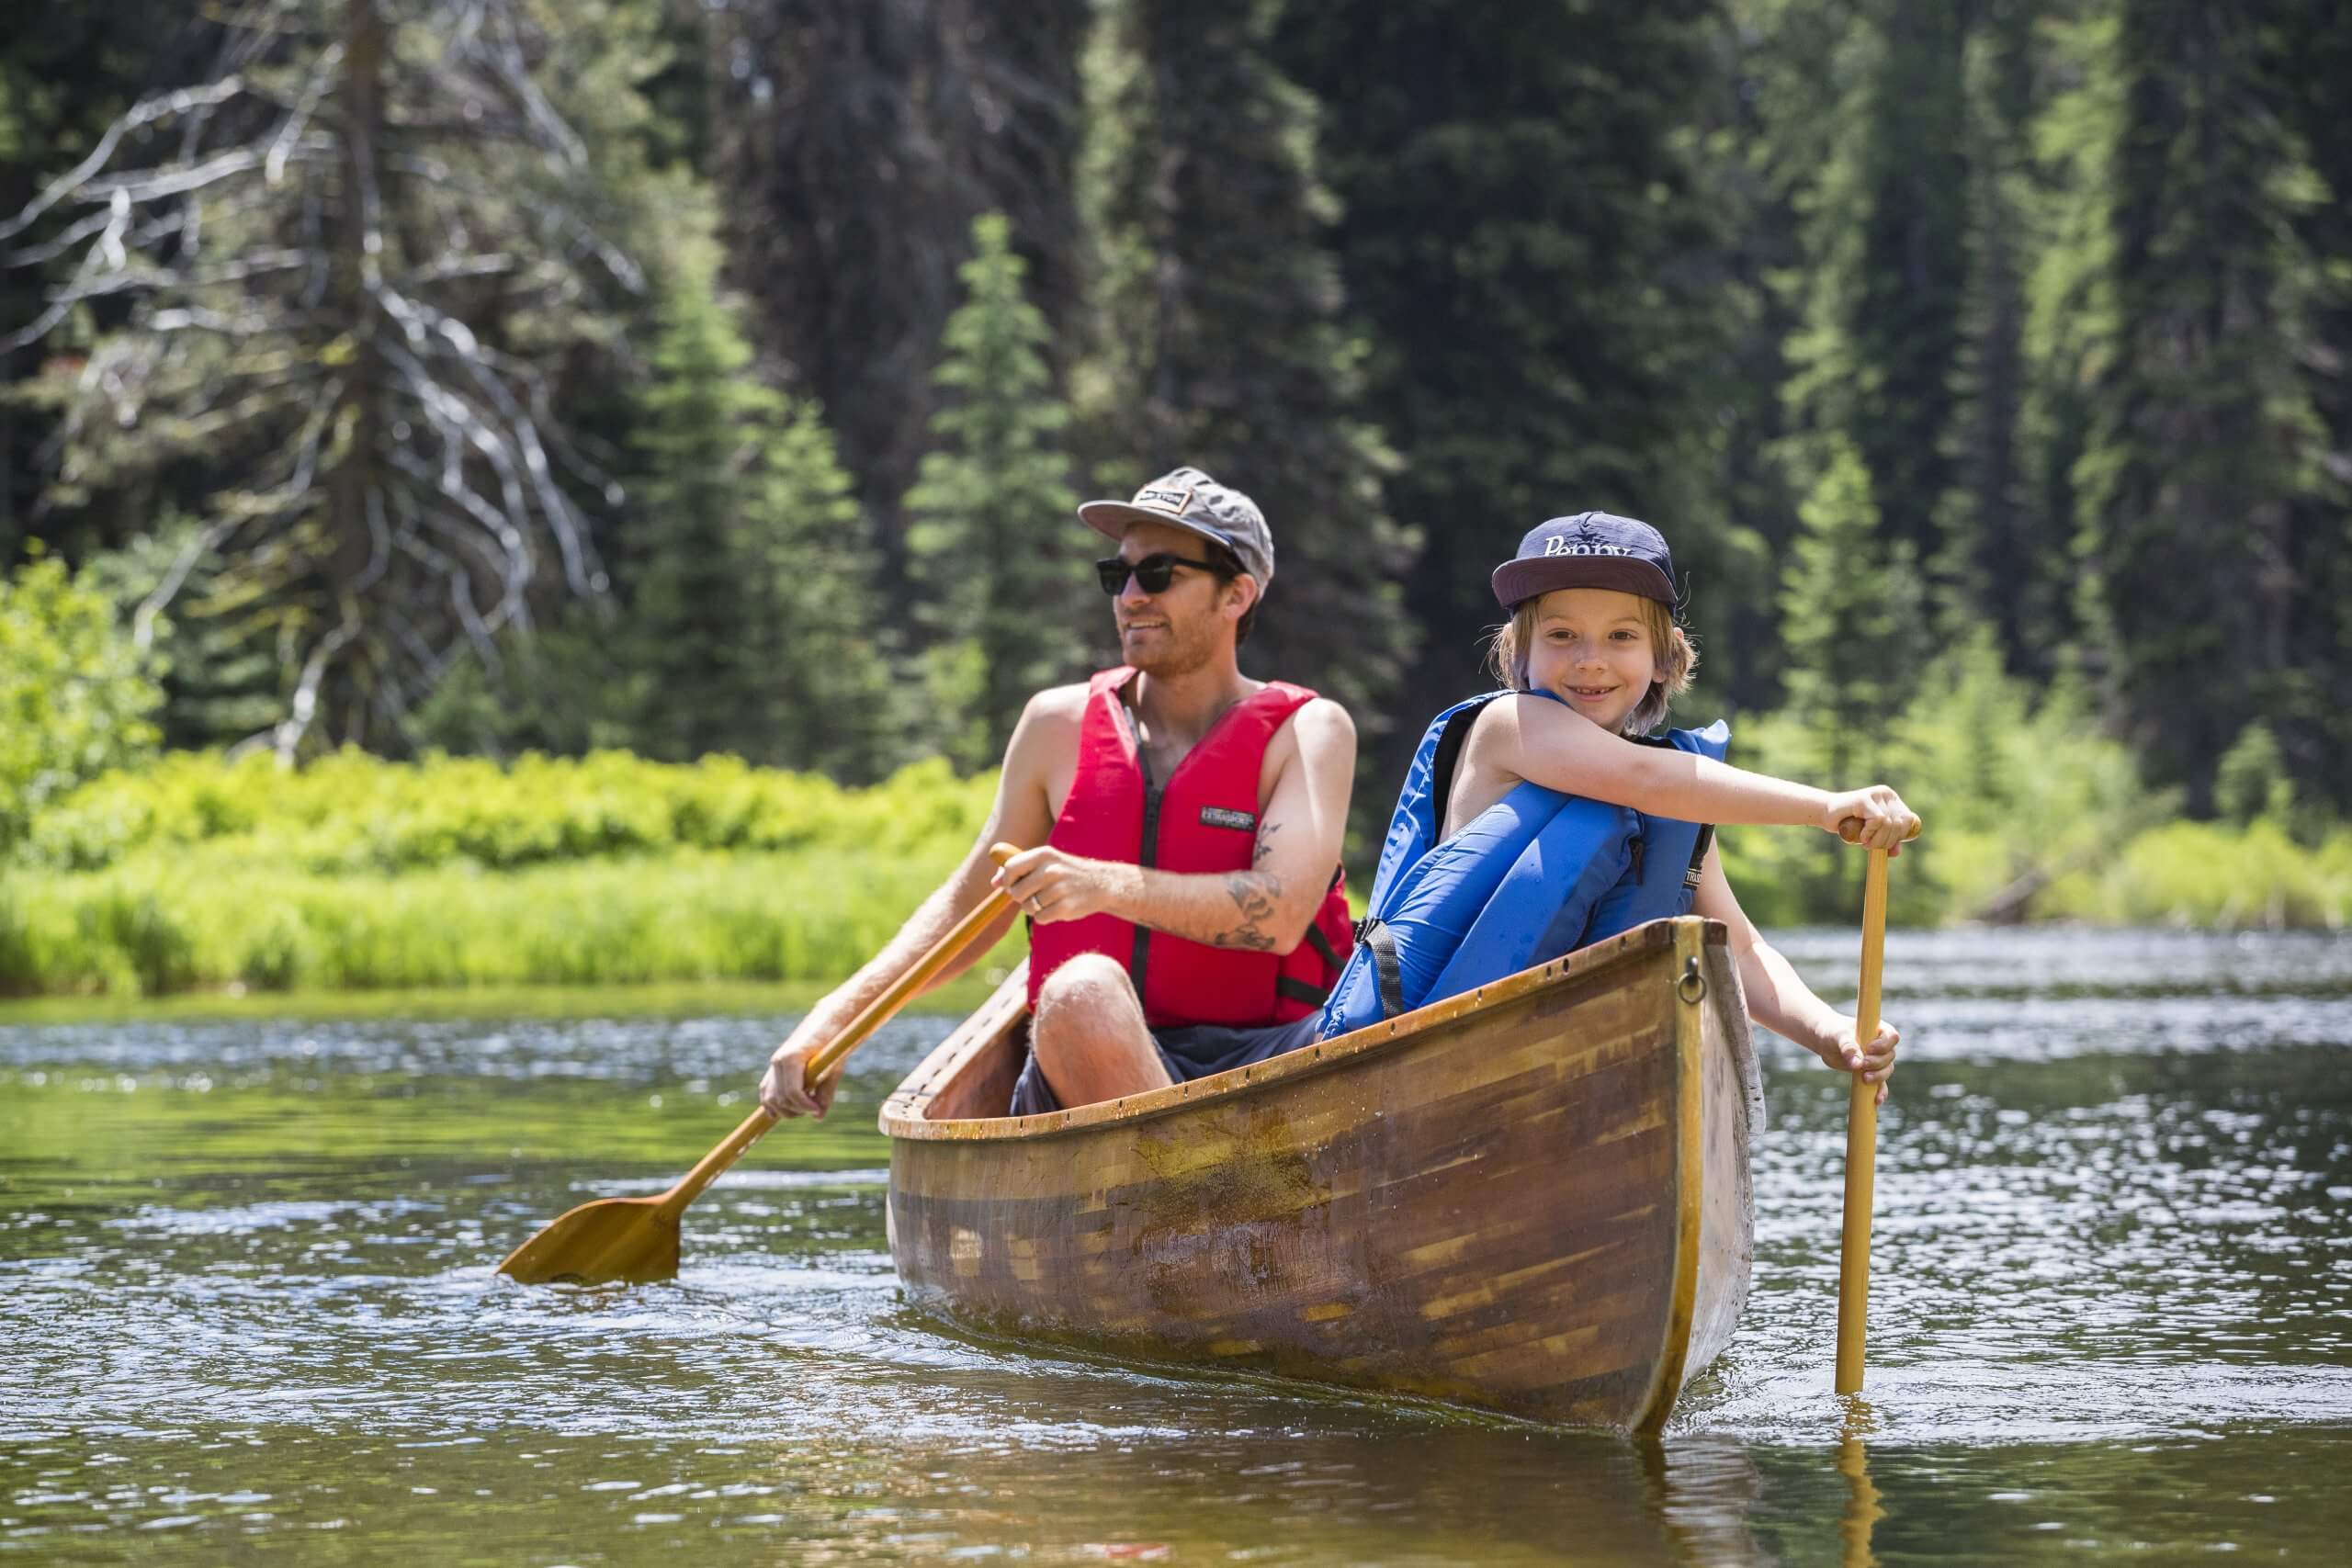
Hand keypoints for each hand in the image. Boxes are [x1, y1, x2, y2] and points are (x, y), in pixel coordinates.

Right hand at [758, 1022, 840, 1119]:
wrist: (824, 1025)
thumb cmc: (832, 1045)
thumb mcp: (834, 1069)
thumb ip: (826, 1094)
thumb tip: (818, 1117)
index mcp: (792, 1058)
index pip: (792, 1092)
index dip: (805, 1106)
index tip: (817, 1110)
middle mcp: (778, 1062)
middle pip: (781, 1099)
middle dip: (798, 1109)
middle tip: (816, 1108)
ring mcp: (773, 1066)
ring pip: (771, 1100)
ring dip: (788, 1110)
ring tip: (807, 1105)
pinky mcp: (773, 1071)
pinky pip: (767, 1094)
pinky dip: (775, 1106)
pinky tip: (790, 1110)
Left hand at [996, 845, 1132, 924]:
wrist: (1103, 884)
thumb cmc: (1067, 873)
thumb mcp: (1046, 862)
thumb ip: (1019, 868)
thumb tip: (994, 882)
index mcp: (1044, 854)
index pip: (1010, 868)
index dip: (1007, 881)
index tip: (1014, 885)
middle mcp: (1051, 870)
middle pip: (1016, 892)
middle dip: (1021, 898)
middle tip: (1034, 895)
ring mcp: (1060, 889)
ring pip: (1028, 907)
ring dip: (1034, 908)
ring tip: (1048, 901)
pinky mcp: (1066, 907)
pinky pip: (1040, 918)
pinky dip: (1045, 917)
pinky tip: (1057, 908)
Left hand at [1816, 1015, 1898, 1105]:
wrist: (1825, 1042)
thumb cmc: (1833, 1032)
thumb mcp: (1838, 1036)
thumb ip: (1848, 1047)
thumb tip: (1858, 1064)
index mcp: (1878, 1030)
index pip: (1891, 1036)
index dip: (1884, 1044)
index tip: (1869, 1049)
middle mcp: (1882, 1046)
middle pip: (1890, 1056)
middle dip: (1878, 1063)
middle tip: (1863, 1064)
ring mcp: (1877, 1060)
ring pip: (1886, 1070)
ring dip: (1879, 1076)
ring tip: (1865, 1078)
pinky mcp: (1871, 1073)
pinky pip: (1880, 1084)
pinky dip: (1880, 1092)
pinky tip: (1877, 1100)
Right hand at [1823, 785, 1918, 853]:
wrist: (1825, 814)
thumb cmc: (1849, 824)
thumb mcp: (1872, 835)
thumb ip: (1886, 841)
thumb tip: (1897, 852)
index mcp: (1892, 799)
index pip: (1909, 820)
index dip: (1900, 836)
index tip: (1885, 843)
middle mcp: (1886, 794)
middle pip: (1899, 823)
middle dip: (1887, 841)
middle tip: (1871, 847)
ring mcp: (1876, 794)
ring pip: (1889, 823)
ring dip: (1878, 840)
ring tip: (1866, 844)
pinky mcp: (1865, 799)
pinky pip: (1878, 820)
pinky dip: (1870, 833)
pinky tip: (1861, 836)